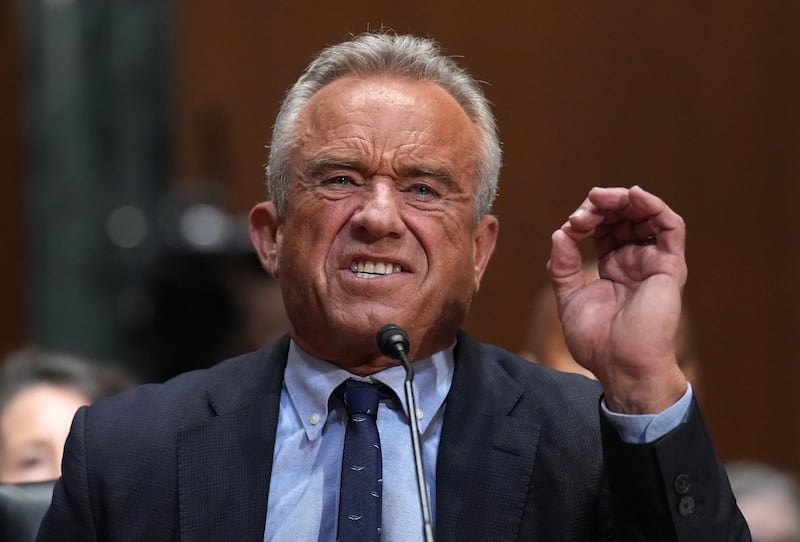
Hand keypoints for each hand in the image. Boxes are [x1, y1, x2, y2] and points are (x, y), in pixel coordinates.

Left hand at [547, 186, 687, 412]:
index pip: (605, 229)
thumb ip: (563, 267)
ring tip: (601, 198)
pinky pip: (671, 227)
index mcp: (614, 268)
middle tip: (582, 211)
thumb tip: (559, 233)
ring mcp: (653, 262)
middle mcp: (635, 261)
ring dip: (624, 200)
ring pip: (647, 215)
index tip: (570, 226)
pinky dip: (654, 206)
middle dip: (602, 206)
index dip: (588, 219)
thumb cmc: (597, 342)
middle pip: (624, 218)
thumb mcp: (569, 298)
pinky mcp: (670, 266)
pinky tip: (634, 195)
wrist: (621, 367)